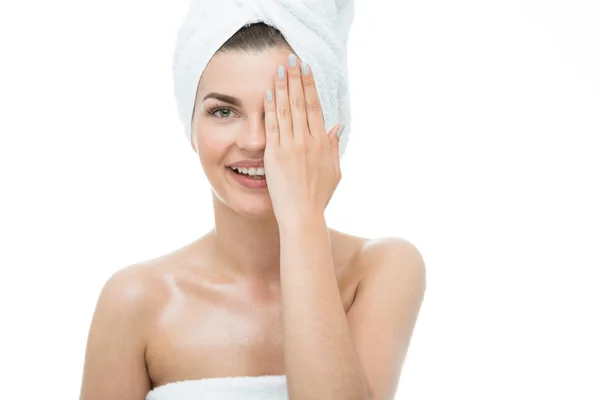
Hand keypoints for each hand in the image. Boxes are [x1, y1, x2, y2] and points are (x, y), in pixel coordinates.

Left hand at [263, 54, 344, 227]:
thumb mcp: (334, 171)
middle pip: (300, 102)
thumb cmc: (318, 197)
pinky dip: (269, 109)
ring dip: (281, 87)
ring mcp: (291, 147)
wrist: (302, 215)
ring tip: (278, 69)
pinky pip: (272, 126)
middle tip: (290, 59)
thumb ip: (334, 147)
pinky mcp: (275, 155)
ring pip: (285, 110)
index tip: (305, 69)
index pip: (314, 107)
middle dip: (295, 78)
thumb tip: (336, 126)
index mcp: (322, 143)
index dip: (309, 86)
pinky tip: (267, 93)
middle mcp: (308, 141)